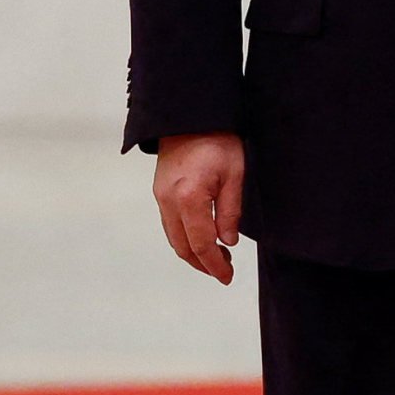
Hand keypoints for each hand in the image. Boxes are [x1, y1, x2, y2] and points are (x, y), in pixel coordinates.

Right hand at [152, 133, 244, 283]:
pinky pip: (170, 224)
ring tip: (217, 257)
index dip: (214, 265)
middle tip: (224, 271)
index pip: (202, 244)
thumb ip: (230, 212)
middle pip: (182, 246)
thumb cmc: (218, 141)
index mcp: (189, 198)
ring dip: (193, 252)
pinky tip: (203, 238)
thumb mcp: (234, 175)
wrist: (189, 116)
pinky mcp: (160, 192)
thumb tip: (228, 242)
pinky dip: (185, 238)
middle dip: (203, 263)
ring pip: (173, 237)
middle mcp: (168, 202)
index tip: (227, 278)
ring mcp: (161, 197)